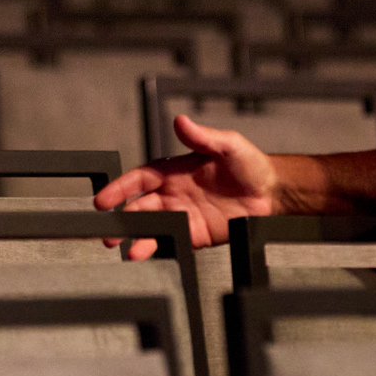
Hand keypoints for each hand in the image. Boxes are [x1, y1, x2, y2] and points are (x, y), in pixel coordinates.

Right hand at [94, 115, 281, 258]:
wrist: (272, 193)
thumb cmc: (249, 164)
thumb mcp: (227, 145)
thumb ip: (202, 136)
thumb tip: (181, 120)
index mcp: (175, 171)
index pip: (140, 179)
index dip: (120, 188)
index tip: (102, 199)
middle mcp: (174, 194)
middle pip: (139, 206)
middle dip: (120, 218)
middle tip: (104, 230)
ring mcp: (183, 215)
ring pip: (151, 227)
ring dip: (135, 236)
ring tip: (120, 247)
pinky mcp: (195, 234)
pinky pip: (170, 241)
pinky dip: (155, 248)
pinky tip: (143, 254)